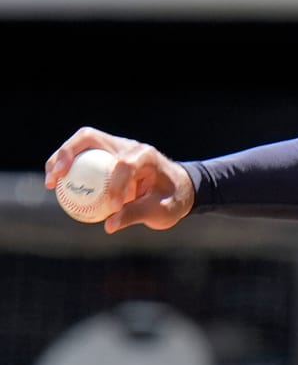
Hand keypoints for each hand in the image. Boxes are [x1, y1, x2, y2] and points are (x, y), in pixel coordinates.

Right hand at [44, 127, 194, 233]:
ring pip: (81, 144)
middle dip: (68, 154)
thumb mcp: (161, 211)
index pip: (123, 164)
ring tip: (50, 183)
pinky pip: (82, 157)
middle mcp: (128, 145)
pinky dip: (67, 168)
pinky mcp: (106, 155)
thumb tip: (108, 226)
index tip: (112, 207)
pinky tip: (56, 187)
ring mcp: (115, 147)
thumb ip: (135, 215)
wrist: (179, 189)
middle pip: (90, 138)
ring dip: (60, 159)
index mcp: (146, 156)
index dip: (114, 186)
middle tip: (56, 178)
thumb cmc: (172, 200)